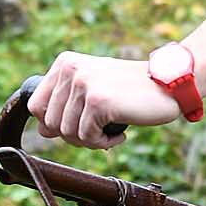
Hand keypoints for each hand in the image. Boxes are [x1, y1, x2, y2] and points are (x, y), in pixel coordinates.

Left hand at [29, 52, 180, 149]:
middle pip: (50, 124)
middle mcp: (71, 69)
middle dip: (74, 136)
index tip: (78, 125)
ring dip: (90, 141)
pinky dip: (104, 143)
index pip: (36, 105)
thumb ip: (66, 103)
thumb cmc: (133, 89)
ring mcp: (84, 84)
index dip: (53, 124)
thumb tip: (42, 131)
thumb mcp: (94, 86)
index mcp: (66, 63)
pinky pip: (87, 137)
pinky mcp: (99, 101)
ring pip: (68, 133)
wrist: (170, 84)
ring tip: (110, 132)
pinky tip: (120, 133)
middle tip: (98, 132)